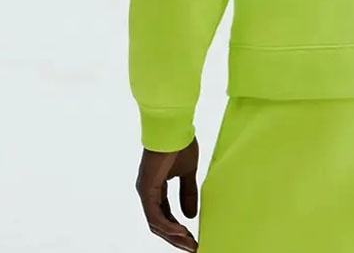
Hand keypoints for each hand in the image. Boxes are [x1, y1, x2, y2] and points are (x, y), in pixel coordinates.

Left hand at [135, 136, 199, 250]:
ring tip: (190, 244)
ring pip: (157, 223)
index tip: (193, 237)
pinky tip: (182, 230)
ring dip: (174, 236)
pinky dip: (168, 225)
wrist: (174, 127)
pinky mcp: (147, 188)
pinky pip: (155, 215)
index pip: (165, 215)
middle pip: (160, 224)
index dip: (178, 228)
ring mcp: (146, 191)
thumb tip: (191, 215)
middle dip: (176, 238)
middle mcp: (148, 192)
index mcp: (156, 188)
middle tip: (192, 247)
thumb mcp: (188, 172)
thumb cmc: (180, 144)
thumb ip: (188, 193)